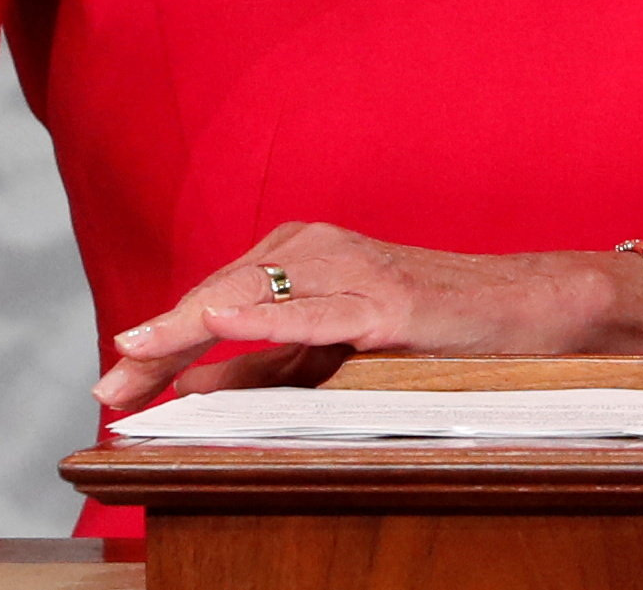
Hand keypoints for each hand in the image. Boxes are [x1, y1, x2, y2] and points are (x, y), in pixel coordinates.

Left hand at [93, 220, 642, 410]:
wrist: (534, 310)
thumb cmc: (440, 331)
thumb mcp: (342, 351)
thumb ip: (276, 363)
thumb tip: (198, 393)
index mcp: (305, 255)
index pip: (216, 297)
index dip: (161, 342)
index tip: (113, 385)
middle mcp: (321, 249)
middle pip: (221, 295)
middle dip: (159, 345)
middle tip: (108, 392)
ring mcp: (355, 272)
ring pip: (254, 296)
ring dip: (189, 328)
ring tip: (135, 357)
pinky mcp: (389, 303)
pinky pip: (314, 310)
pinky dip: (262, 313)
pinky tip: (220, 320)